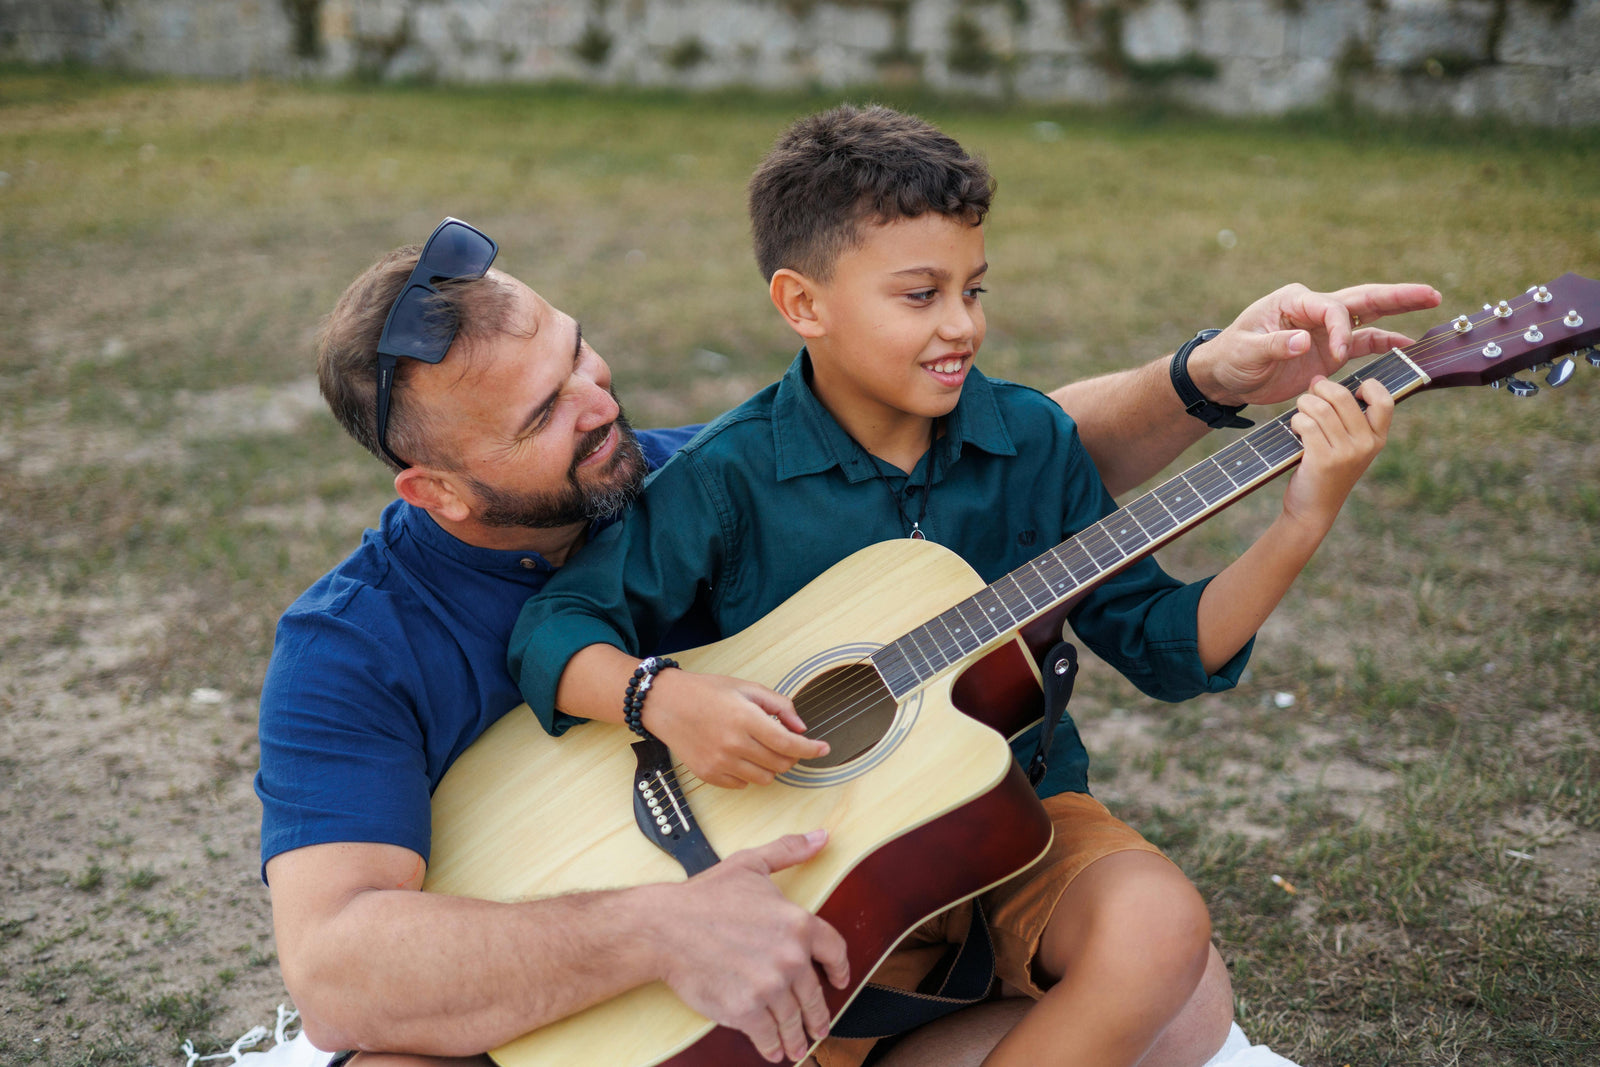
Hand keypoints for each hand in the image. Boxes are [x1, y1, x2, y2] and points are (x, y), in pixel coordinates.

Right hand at [646, 670, 827, 787]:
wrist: (665, 703)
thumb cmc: (706, 692)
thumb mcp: (746, 688)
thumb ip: (779, 705)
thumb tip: (801, 728)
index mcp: (745, 718)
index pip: (789, 744)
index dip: (811, 749)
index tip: (823, 749)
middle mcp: (733, 744)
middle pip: (781, 764)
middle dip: (792, 756)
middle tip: (786, 742)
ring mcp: (720, 762)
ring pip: (765, 778)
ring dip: (771, 766)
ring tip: (760, 747)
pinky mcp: (708, 774)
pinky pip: (743, 784)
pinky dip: (749, 773)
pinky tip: (740, 755)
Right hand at [655, 831, 850, 1063]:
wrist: (665, 927)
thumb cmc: (705, 896)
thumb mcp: (751, 864)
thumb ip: (790, 851)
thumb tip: (821, 837)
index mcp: (798, 922)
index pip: (834, 951)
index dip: (839, 969)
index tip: (838, 981)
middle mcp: (790, 957)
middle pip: (814, 995)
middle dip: (818, 1015)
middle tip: (819, 1027)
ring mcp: (769, 987)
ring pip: (793, 1019)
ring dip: (797, 1036)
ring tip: (798, 1046)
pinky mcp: (745, 1011)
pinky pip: (768, 1036)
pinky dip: (773, 1046)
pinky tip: (775, 1050)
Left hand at [1190, 282, 1440, 406]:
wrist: (1223, 377)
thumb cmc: (1229, 359)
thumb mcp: (1246, 352)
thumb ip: (1275, 346)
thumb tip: (1304, 342)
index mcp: (1293, 301)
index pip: (1331, 307)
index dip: (1341, 331)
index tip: (1337, 357)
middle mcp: (1312, 309)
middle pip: (1361, 299)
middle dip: (1396, 296)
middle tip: (1430, 293)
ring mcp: (1323, 329)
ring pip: (1367, 318)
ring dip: (1397, 314)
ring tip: (1431, 304)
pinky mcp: (1327, 350)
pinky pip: (1361, 343)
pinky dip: (1383, 343)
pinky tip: (1406, 346)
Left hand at [1281, 375, 1392, 533]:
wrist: (1313, 510)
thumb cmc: (1326, 471)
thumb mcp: (1346, 445)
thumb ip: (1340, 414)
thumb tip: (1319, 379)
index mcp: (1377, 438)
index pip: (1384, 400)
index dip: (1367, 386)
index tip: (1349, 392)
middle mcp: (1366, 445)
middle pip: (1342, 396)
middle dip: (1320, 389)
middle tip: (1310, 396)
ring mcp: (1346, 453)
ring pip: (1320, 408)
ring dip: (1303, 405)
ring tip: (1300, 413)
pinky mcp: (1323, 460)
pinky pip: (1307, 424)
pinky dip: (1296, 421)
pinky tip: (1295, 428)